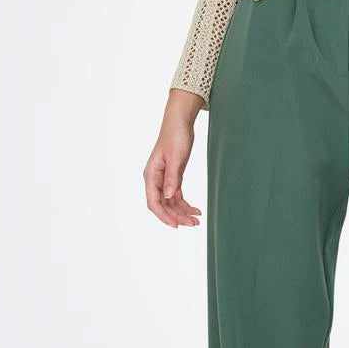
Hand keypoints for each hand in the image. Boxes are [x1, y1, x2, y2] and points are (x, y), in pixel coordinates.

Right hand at [145, 90, 204, 227]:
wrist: (180, 122)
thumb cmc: (175, 136)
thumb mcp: (176, 157)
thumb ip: (172, 178)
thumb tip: (168, 197)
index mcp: (151, 175)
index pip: (153, 202)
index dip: (164, 216)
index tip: (176, 225)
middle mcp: (155, 180)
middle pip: (163, 205)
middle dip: (177, 216)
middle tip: (193, 224)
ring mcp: (164, 179)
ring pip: (171, 203)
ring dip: (182, 212)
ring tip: (196, 220)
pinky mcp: (173, 177)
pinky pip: (177, 196)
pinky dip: (185, 204)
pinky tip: (195, 210)